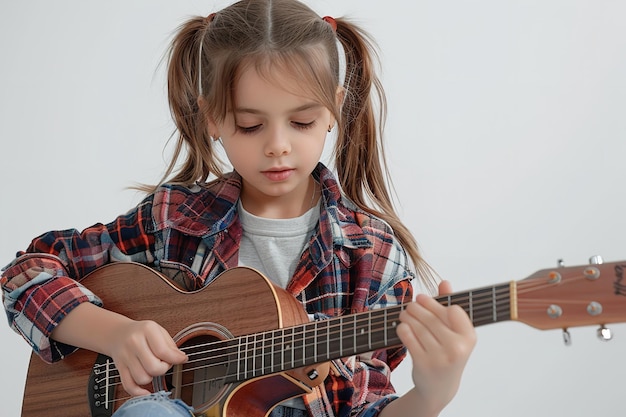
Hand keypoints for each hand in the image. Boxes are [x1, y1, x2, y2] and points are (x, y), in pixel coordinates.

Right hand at [105, 319, 187, 395]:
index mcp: (147, 330)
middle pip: (154, 367)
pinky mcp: (120, 368)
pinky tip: (146, 390)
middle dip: (164, 369)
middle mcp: (134, 342)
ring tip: (152, 368)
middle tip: (164, 363)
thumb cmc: (142, 333)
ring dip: (152, 378)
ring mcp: (125, 356)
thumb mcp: (159, 331)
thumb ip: (171, 346)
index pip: (163, 351)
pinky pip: (129, 386)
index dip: (175, 359)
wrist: (118, 333)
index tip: (182, 359)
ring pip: (142, 378)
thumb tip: (181, 358)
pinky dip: (139, 392)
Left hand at [395, 280, 475, 414]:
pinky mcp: (423, 363)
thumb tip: (445, 282)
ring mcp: (440, 357)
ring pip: (417, 325)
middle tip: (410, 305)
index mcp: (469, 337)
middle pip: (430, 316)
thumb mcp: (455, 333)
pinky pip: (408, 336)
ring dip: (407, 315)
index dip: (435, 303)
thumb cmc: (448, 352)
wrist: (440, 387)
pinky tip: (402, 326)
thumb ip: (450, 306)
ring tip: (404, 313)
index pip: (452, 309)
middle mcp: (457, 348)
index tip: (424, 298)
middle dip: (416, 307)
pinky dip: (402, 328)